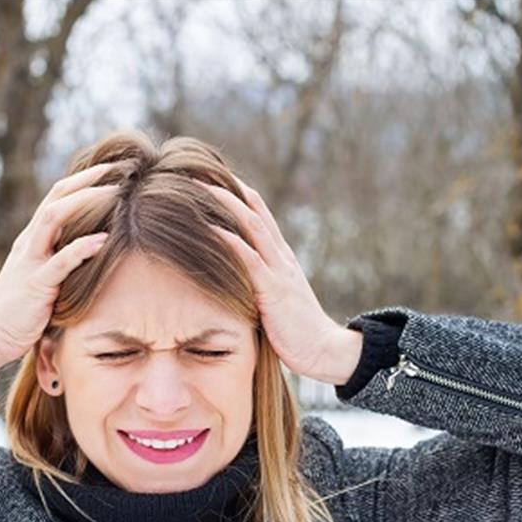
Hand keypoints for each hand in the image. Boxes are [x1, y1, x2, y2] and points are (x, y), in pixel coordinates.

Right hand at [0, 163, 119, 377]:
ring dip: (85, 203)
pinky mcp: (35, 284)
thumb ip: (59, 260)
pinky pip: (60, 262)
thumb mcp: (42, 276)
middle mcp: (30, 243)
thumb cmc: (21, 310)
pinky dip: (81, 248)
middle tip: (117, 168)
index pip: (55, 198)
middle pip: (55, 198)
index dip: (81, 180)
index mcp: (32, 240)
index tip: (110, 170)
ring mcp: (30, 261)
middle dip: (86, 180)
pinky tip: (103, 240)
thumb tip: (92, 249)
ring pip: (53, 218)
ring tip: (114, 193)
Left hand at [197, 176, 361, 384]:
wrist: (324, 350)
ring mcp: (278, 271)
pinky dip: (229, 241)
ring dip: (224, 204)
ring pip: (251, 226)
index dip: (238, 196)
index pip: (260, 217)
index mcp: (281, 259)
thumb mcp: (276, 301)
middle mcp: (280, 258)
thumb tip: (235, 284)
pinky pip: (249, 260)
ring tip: (198, 188)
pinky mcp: (273, 290)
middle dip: (227, 190)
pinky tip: (210, 228)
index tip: (214, 179)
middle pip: (253, 211)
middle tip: (199, 171)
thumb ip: (260, 286)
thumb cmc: (297, 332)